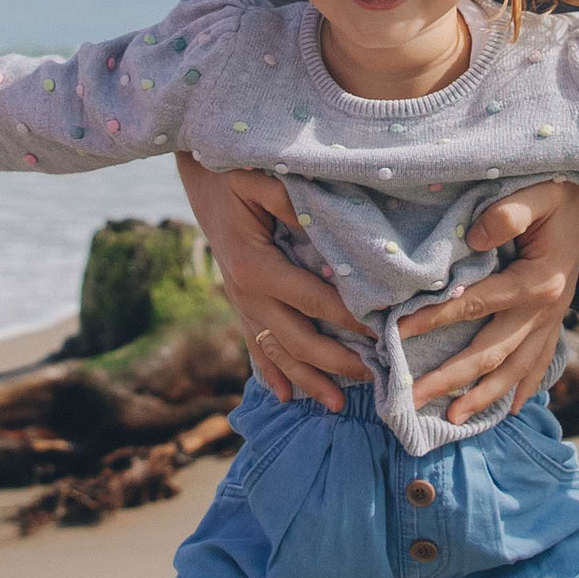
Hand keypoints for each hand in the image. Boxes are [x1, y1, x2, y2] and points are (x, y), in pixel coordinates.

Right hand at [175, 151, 372, 411]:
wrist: (196, 171)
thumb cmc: (235, 171)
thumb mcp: (263, 179)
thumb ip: (295, 205)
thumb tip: (331, 231)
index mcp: (256, 267)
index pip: (314, 300)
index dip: (348, 320)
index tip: (381, 336)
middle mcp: (246, 293)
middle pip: (297, 339)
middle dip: (335, 363)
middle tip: (373, 379)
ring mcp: (240, 302)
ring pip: (276, 351)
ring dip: (307, 380)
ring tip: (336, 406)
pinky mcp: (238, 301)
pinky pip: (254, 343)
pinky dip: (268, 370)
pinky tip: (282, 395)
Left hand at [409, 178, 578, 421]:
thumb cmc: (557, 191)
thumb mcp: (536, 193)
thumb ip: (508, 213)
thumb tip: (476, 237)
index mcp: (536, 282)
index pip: (474, 305)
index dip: (434, 320)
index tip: (397, 333)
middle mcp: (546, 310)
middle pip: (492, 353)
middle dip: (451, 379)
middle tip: (413, 400)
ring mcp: (553, 320)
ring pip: (517, 369)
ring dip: (485, 396)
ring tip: (454, 419)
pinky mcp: (556, 320)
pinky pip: (540, 362)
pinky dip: (525, 386)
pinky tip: (512, 408)